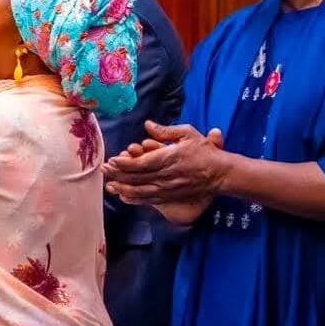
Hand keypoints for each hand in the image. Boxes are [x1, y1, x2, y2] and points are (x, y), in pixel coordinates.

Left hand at [103, 121, 229, 204]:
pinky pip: (149, 200)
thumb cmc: (205, 152)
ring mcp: (167, 188)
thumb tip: (148, 125)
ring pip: (140, 191)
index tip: (111, 161)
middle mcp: (165, 176)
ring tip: (109, 186)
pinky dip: (134, 199)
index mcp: (168, 159)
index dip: (124, 164)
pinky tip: (123, 197)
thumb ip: (166, 131)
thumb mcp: (187, 134)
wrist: (221, 173)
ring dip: (122, 189)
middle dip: (117, 175)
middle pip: (136, 178)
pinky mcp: (170, 196)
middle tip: (103, 171)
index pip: (140, 163)